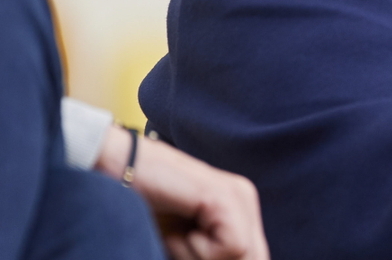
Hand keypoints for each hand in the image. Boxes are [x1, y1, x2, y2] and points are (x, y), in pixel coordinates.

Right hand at [97, 126, 269, 259]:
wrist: (113, 167)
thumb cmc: (139, 207)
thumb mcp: (181, 238)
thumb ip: (208, 252)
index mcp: (239, 208)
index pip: (253, 255)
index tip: (183, 248)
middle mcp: (244, 198)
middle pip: (253, 256)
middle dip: (208, 259)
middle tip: (177, 241)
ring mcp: (238, 194)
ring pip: (240, 256)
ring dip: (196, 256)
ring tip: (173, 234)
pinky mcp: (224, 197)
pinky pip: (230, 248)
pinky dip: (193, 249)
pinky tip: (174, 229)